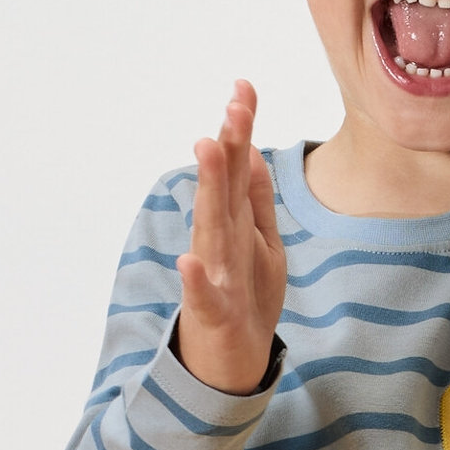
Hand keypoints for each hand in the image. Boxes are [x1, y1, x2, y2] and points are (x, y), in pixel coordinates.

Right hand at [175, 80, 286, 394]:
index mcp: (234, 222)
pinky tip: (188, 261)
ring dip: (209, 188)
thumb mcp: (261, 242)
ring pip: (211, 227)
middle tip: (233, 103)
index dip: (242, 129)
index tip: (244, 85)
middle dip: (228, 145)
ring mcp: (213, 275)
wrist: (229, 364)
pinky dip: (194, 280)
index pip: (239, 168)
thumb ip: (256, 198)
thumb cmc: (245, 298)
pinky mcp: (213, 313)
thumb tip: (254, 151)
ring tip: (206, 146)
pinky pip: (202, 295)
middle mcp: (219, 241)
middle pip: (224, 187)